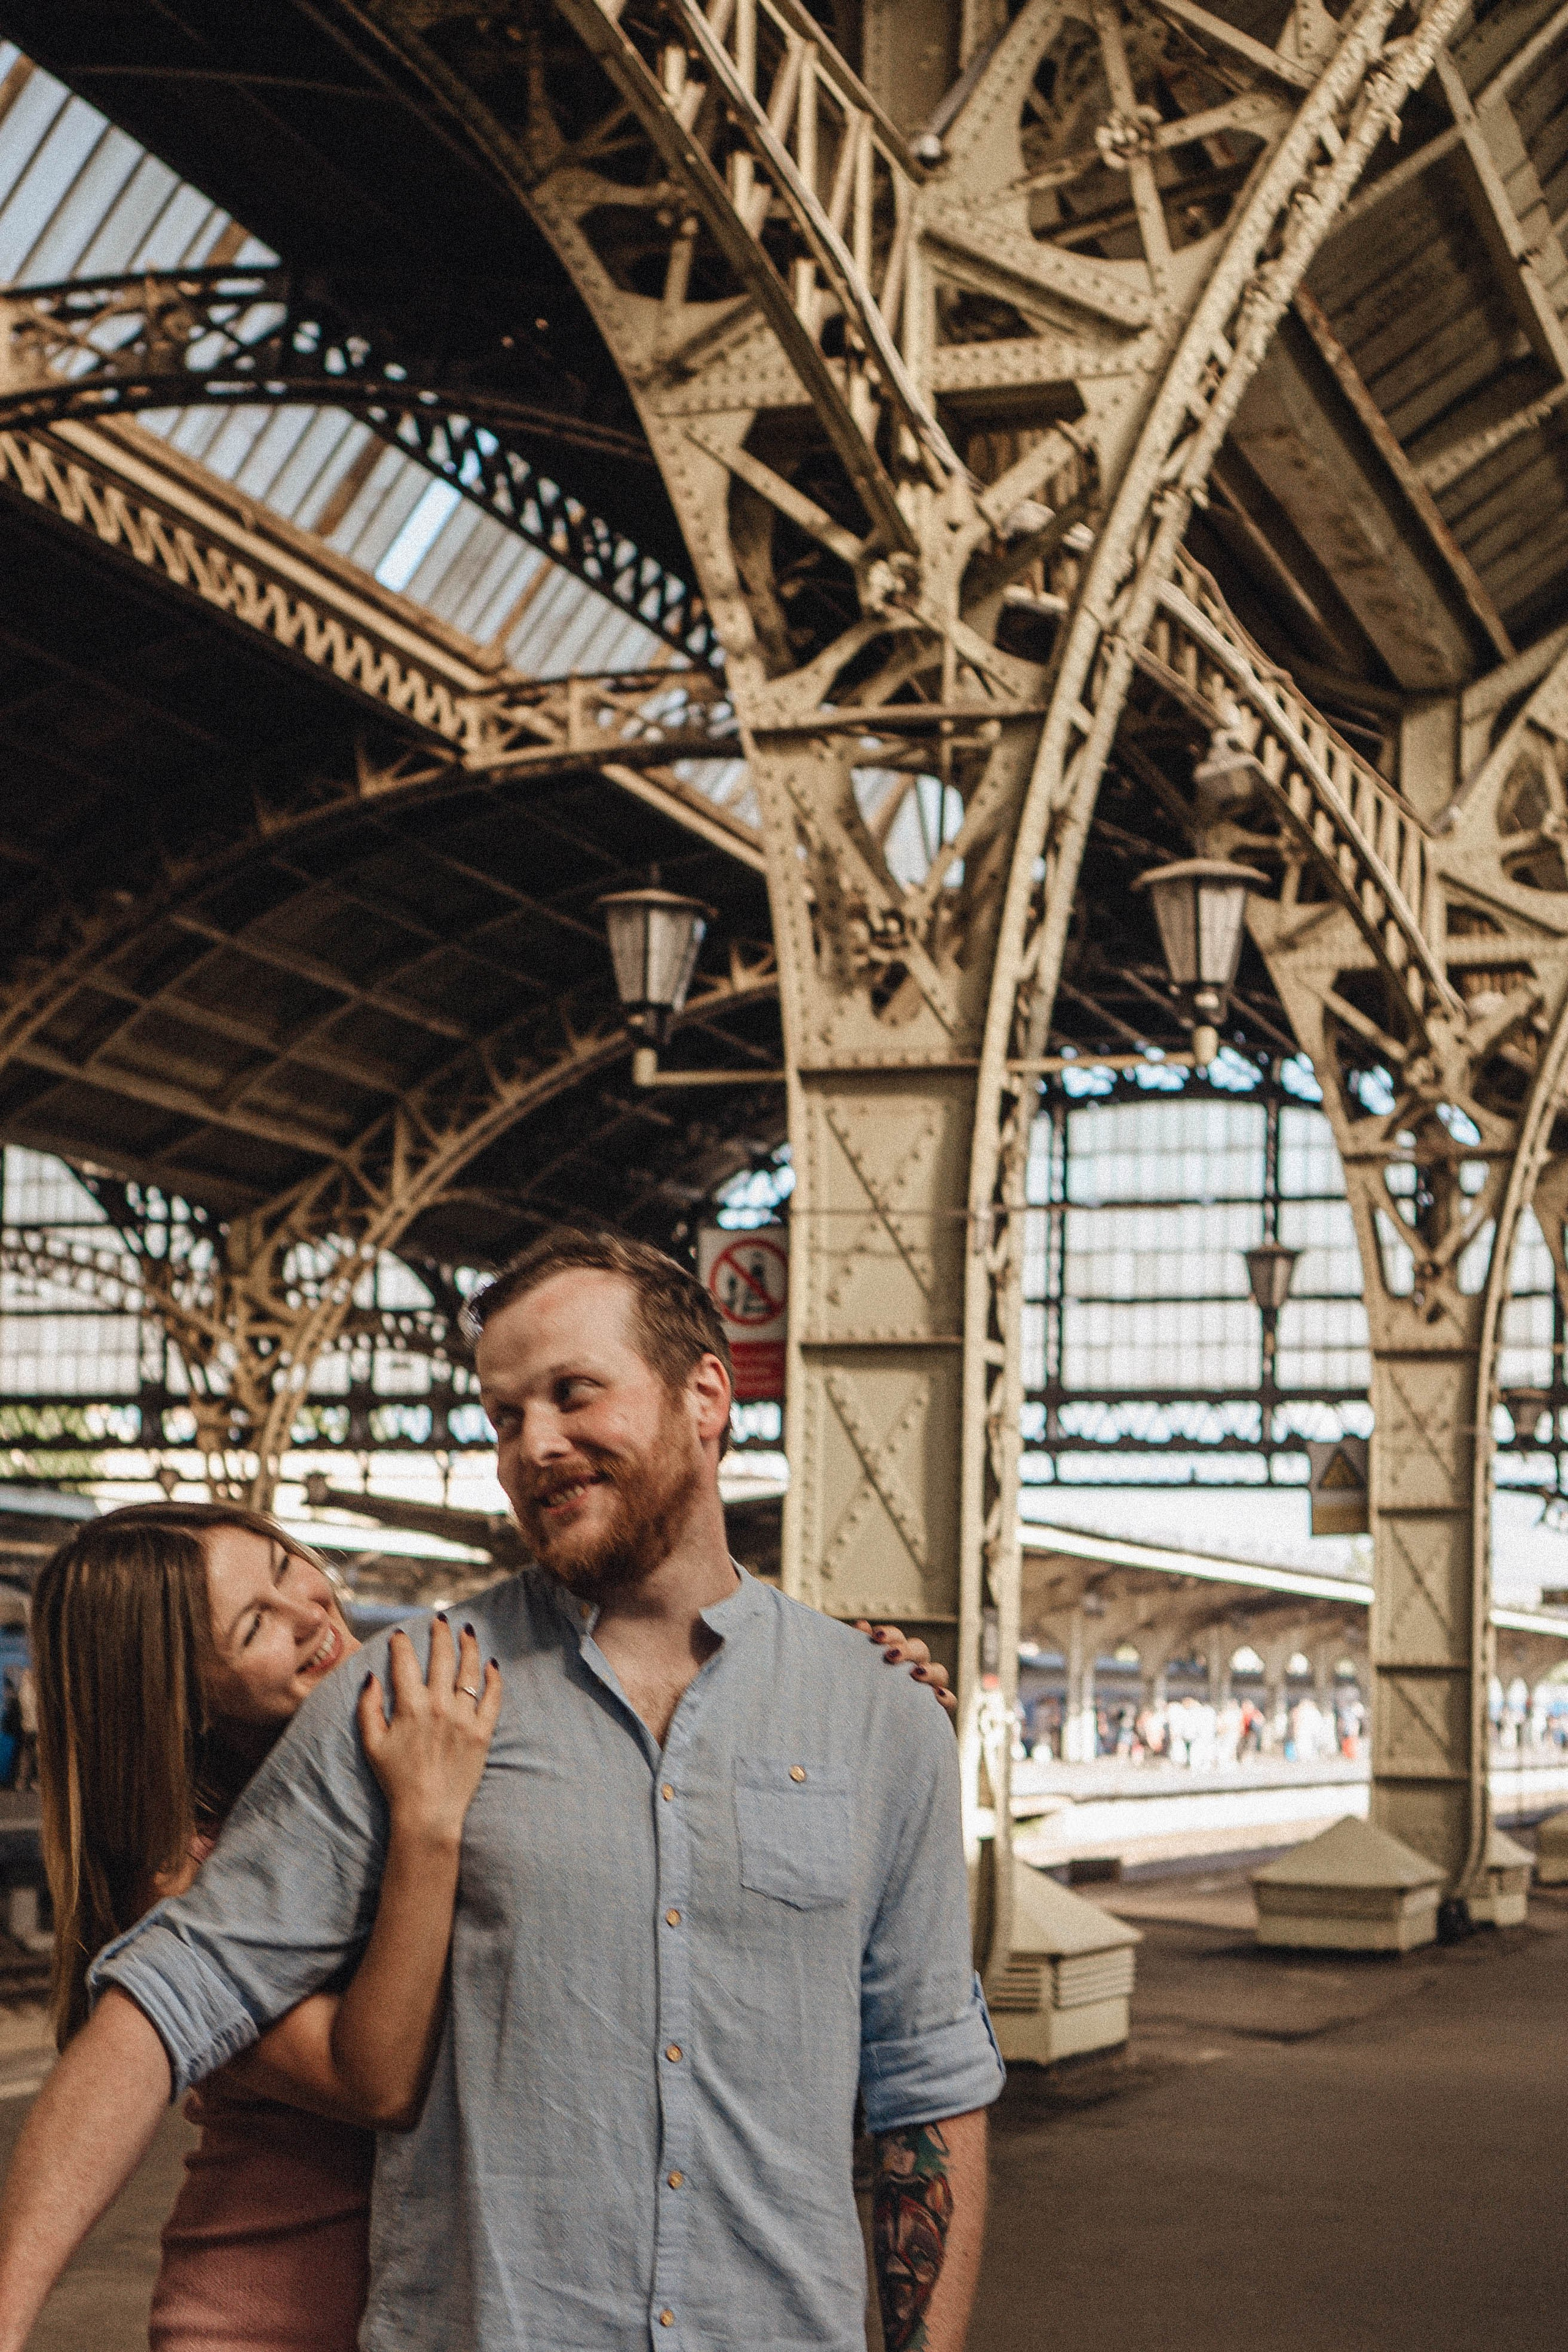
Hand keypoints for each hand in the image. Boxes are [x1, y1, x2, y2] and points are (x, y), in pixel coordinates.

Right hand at [357, 1619, 500, 1845]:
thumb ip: (368, 1707)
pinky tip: (491, 1664)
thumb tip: (371, 1676)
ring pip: (470, 1671)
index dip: (402, 1644)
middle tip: (439, 1620)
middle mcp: (439, 1706)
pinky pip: (493, 1698)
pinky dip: (494, 1678)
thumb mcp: (372, 1744)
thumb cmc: (396, 1779)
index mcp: (410, 1706)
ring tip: (467, 1630)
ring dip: (468, 1646)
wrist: (428, 1812)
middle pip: (442, 1657)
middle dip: (440, 1633)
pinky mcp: (483, 1732)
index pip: (405, 1662)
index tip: (400, 1634)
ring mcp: (464, 1718)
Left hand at [856, 1622, 956, 1719]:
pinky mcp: (936, 1711)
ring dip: (930, 1670)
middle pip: (920, 1649)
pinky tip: (937, 1697)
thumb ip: (859, 1650)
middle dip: (907, 1650)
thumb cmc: (861, 1698)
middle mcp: (913, 1670)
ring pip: (940, 1672)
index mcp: (895, 1658)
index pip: (897, 1638)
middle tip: (891, 1656)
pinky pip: (950, 1702)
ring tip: (916, 1674)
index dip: (890, 1634)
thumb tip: (861, 1624)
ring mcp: (928, 1689)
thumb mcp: (858, 1673)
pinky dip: (947, 1697)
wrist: (871, 1737)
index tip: (875, 1636)